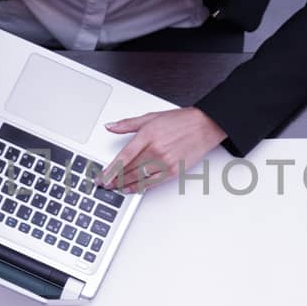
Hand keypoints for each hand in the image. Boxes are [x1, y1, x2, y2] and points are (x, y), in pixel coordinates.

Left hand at [100, 108, 225, 192]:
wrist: (205, 125)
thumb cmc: (181, 121)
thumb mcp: (151, 117)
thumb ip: (128, 124)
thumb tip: (110, 126)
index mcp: (148, 135)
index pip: (124, 156)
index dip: (110, 169)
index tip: (101, 176)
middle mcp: (156, 149)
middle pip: (129, 169)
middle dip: (114, 178)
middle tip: (104, 183)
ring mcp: (165, 162)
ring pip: (139, 178)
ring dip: (124, 184)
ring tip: (114, 187)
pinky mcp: (174, 171)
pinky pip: (152, 183)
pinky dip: (140, 187)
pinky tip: (131, 188)